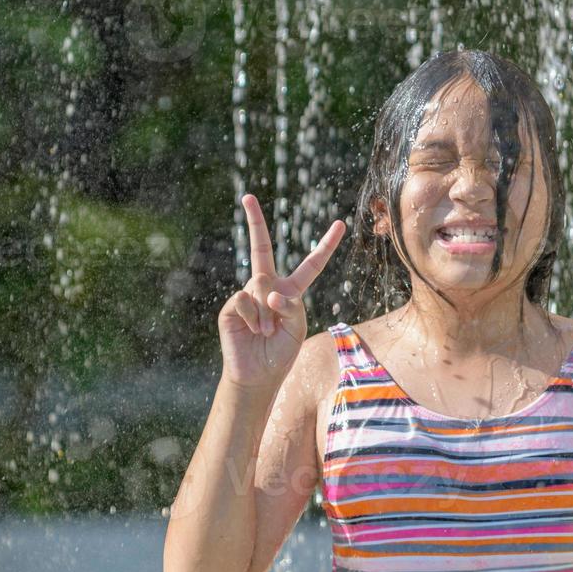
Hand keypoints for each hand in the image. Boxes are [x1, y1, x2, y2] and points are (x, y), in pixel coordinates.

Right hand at [218, 193, 345, 391]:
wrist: (257, 374)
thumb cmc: (281, 352)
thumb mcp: (297, 328)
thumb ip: (290, 306)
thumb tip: (267, 292)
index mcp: (291, 291)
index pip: (311, 264)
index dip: (326, 245)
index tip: (340, 224)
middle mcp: (267, 286)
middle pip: (260, 247)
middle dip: (254, 221)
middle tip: (247, 196)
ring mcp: (248, 294)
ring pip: (260, 285)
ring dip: (267, 313)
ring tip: (265, 332)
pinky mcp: (232, 306)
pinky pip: (245, 298)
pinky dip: (253, 316)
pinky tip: (252, 330)